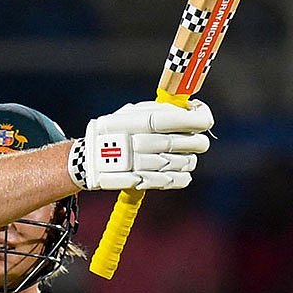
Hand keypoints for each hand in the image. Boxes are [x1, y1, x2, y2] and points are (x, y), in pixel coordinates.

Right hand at [69, 99, 212, 190]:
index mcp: (141, 120)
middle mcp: (143, 142)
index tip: (204, 117)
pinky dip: (183, 175)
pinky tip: (176, 169)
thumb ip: (160, 110)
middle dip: (199, 141)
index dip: (201, 118)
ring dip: (190, 159)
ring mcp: (144, 164)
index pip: (185, 119)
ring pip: (187, 162)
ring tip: (180, 155)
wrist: (88, 159)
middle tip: (196, 140)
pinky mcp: (145, 182)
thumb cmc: (115, 131)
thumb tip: (191, 109)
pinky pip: (178, 180)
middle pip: (191, 143)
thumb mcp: (131, 112)